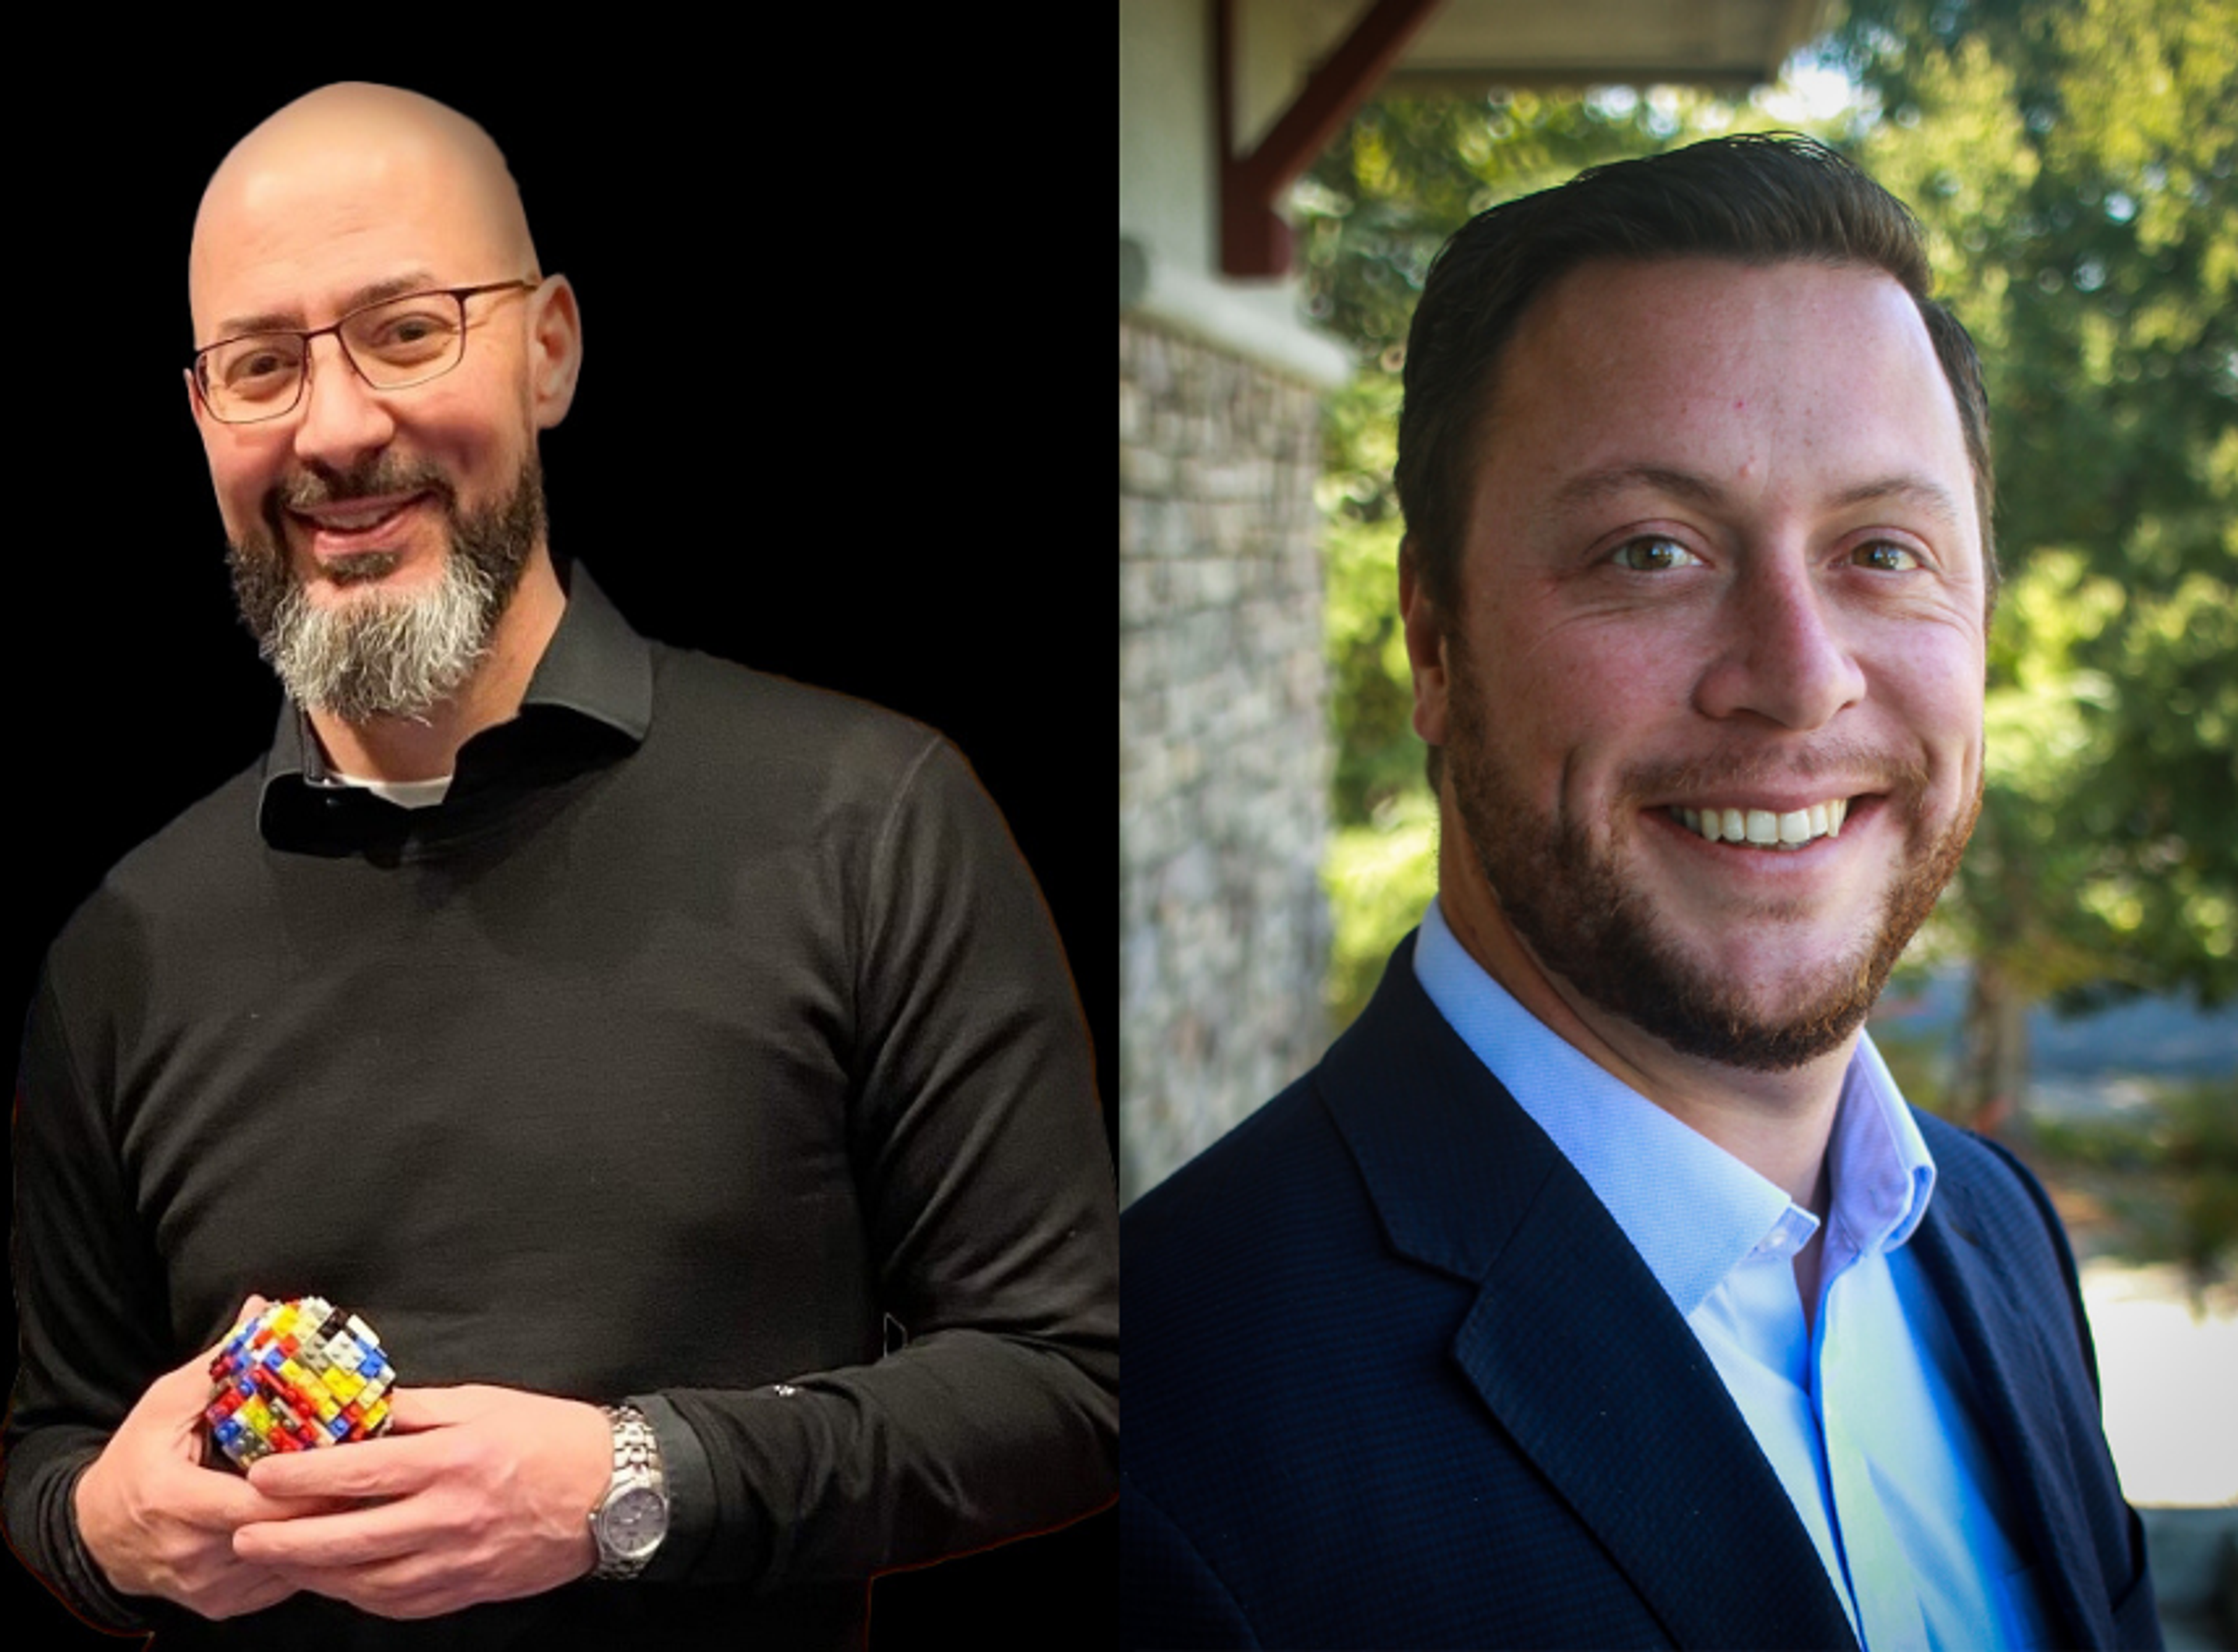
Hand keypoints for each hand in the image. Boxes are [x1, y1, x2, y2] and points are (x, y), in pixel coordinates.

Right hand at [74, 1295, 353, 1618]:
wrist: (94, 1534)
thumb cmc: (134, 1462)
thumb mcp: (164, 1406)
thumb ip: (218, 1365)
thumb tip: (262, 1311)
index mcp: (174, 1501)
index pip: (258, 1503)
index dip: (309, 1483)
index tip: (352, 1456)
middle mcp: (190, 1554)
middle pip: (281, 1535)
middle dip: (328, 1504)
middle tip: (373, 1473)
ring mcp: (207, 1587)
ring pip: (287, 1563)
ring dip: (323, 1531)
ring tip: (360, 1495)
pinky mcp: (221, 1605)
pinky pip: (279, 1584)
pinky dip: (304, 1554)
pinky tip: (326, 1524)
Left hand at [231, 1383, 612, 1619]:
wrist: (617, 1492)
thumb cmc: (552, 1437)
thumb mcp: (485, 1402)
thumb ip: (419, 1409)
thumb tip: (361, 1409)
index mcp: (453, 1459)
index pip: (361, 1471)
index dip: (303, 1477)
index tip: (259, 1475)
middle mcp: (450, 1514)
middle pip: (350, 1537)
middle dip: (286, 1540)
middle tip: (242, 1536)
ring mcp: (459, 1559)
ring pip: (367, 1581)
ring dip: (314, 1575)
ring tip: (277, 1563)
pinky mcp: (469, 1589)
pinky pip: (400, 1604)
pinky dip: (360, 1596)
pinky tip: (338, 1584)